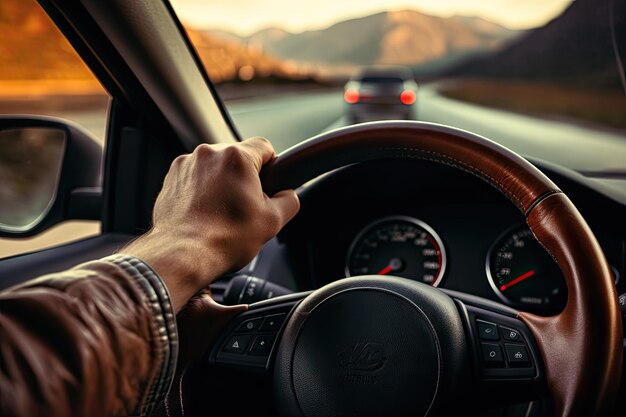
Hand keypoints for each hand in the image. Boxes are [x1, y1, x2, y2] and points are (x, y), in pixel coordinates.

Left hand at [123, 138, 299, 311]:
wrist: (182, 255)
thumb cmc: (224, 239)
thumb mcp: (272, 222)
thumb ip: (289, 200)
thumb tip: (287, 194)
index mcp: (236, 158)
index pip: (264, 147)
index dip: (271, 166)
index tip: (267, 185)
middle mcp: (208, 154)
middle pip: (237, 157)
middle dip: (243, 177)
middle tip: (244, 206)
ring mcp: (186, 165)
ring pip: (215, 167)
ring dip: (221, 183)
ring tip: (221, 213)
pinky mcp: (171, 178)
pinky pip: (194, 177)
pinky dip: (201, 190)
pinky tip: (204, 213)